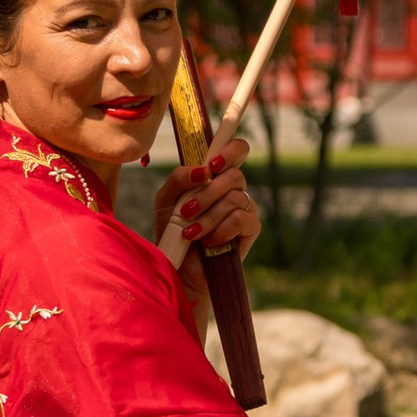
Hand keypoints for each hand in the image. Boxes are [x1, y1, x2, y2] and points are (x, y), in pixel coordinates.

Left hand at [151, 130, 260, 323]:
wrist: (179, 267)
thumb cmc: (172, 230)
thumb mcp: (166, 201)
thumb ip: (179, 179)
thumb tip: (202, 170)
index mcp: (215, 175)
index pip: (237, 150)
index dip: (231, 150)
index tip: (213, 164)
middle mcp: (233, 188)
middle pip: (235, 175)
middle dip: (207, 194)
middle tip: (186, 211)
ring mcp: (245, 207)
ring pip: (235, 198)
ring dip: (208, 217)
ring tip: (191, 233)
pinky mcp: (251, 228)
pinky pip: (241, 219)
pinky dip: (220, 230)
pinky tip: (208, 242)